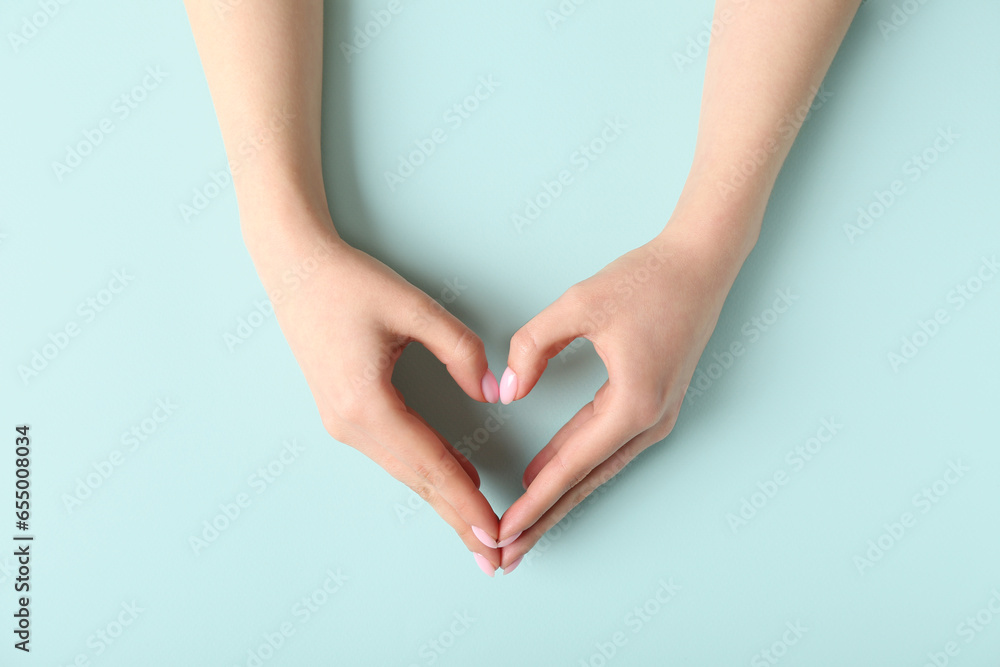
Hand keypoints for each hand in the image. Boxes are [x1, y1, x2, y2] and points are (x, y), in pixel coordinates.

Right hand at [243, 209, 504, 571]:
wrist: (295, 269)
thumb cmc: (350, 283)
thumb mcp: (413, 307)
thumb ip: (459, 349)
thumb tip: (491, 392)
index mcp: (366, 404)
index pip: (431, 465)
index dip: (466, 502)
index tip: (496, 534)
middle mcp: (350, 424)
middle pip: (418, 480)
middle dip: (458, 518)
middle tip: (495, 560)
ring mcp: (342, 423)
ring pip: (405, 471)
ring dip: (443, 500)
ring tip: (477, 531)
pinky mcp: (344, 414)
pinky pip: (394, 453)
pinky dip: (426, 474)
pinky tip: (451, 484)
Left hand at [494, 218, 751, 569]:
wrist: (700, 264)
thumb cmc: (645, 280)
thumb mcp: (579, 303)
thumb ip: (534, 346)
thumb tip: (509, 393)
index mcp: (633, 403)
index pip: (571, 465)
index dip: (533, 502)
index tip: (504, 532)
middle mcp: (649, 421)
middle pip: (585, 483)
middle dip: (543, 520)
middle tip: (506, 557)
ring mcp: (655, 418)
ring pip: (597, 471)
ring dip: (559, 500)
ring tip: (522, 530)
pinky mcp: (652, 407)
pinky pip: (606, 449)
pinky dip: (575, 470)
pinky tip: (547, 481)